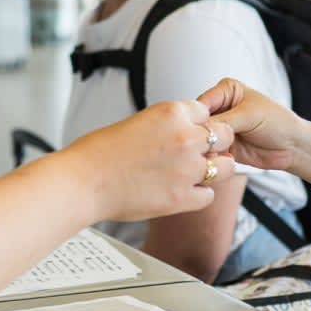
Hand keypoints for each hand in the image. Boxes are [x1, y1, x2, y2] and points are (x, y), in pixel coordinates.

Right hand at [63, 100, 233, 222]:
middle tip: (198, 153)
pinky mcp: (182, 198)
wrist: (84, 182)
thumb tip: (182, 131)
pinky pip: (208, 195)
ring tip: (194, 173)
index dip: (199, 124)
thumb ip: (166, 125)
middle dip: (215, 144)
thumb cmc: (99, 153)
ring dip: (214, 169)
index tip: (189, 133)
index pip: (206, 112)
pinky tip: (181, 191)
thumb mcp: (138, 122)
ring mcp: (187, 169)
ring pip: (225, 166)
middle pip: (224, 136)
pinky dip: (199, 194)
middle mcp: (186, 138)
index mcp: (172, 113)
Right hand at [197, 78, 306, 172]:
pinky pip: (209, 152)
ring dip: (205, 148)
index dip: (196, 117)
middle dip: (200, 134)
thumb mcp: (249, 116)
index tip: (197, 130)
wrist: (293, 146)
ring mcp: (221, 128)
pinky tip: (218, 160)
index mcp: (226, 90)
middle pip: (198, 122)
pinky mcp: (223, 146)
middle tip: (204, 145)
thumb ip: (223, 121)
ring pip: (201, 138)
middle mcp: (221, 108)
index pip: (201, 103)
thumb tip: (198, 129)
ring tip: (213, 154)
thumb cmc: (278, 122)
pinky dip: (211, 157)